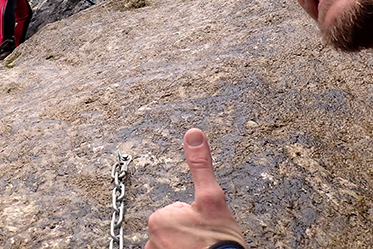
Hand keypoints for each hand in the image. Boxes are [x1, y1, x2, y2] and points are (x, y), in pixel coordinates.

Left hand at [145, 128, 245, 248]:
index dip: (195, 218)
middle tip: (204, 240)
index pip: (177, 211)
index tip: (205, 229)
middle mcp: (151, 239)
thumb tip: (193, 134)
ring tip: (201, 248)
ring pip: (173, 243)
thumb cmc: (220, 241)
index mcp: (159, 218)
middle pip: (174, 227)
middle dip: (189, 232)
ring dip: (185, 245)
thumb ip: (200, 165)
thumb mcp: (212, 198)